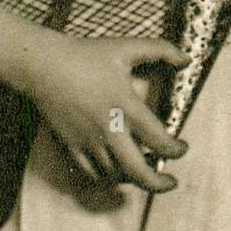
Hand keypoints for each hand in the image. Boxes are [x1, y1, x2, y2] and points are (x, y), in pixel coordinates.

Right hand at [21, 32, 189, 191]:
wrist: (43, 65)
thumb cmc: (85, 55)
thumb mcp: (126, 47)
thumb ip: (161, 50)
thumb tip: (187, 59)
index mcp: (127, 107)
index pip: (160, 140)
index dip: (176, 150)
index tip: (182, 147)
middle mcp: (110, 130)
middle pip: (138, 172)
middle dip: (159, 183)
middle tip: (170, 181)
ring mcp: (89, 141)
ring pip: (116, 175)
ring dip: (134, 178)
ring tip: (144, 172)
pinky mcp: (71, 145)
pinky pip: (91, 174)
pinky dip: (107, 178)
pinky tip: (115, 173)